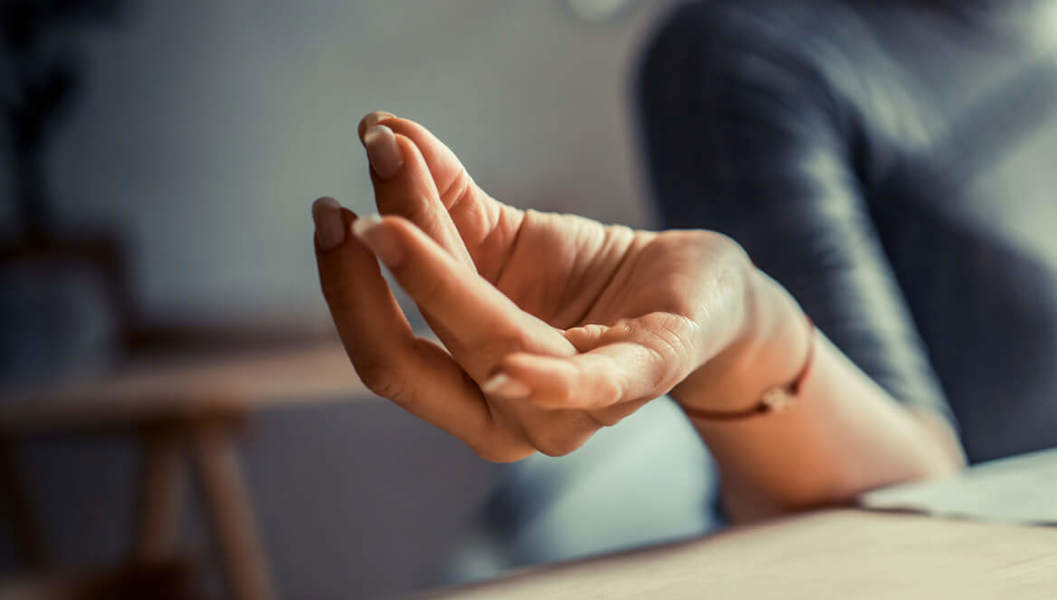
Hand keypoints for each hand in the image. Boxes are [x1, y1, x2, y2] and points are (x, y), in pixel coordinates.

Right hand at [311, 112, 805, 460]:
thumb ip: (442, 199)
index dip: (350, 286)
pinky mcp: (648, 371)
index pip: (390, 347)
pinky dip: (555, 383)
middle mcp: (509, 420)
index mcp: (465, 392)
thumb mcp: (504, 237)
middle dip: (383, 283)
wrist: (693, 288)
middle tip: (356, 212)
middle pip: (418, 360)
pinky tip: (515, 370)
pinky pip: (596, 385)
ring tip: (395, 220)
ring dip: (440, 283)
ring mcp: (577, 409)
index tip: (329, 210)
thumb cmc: (588, 277)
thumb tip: (378, 130)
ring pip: (492, 348)